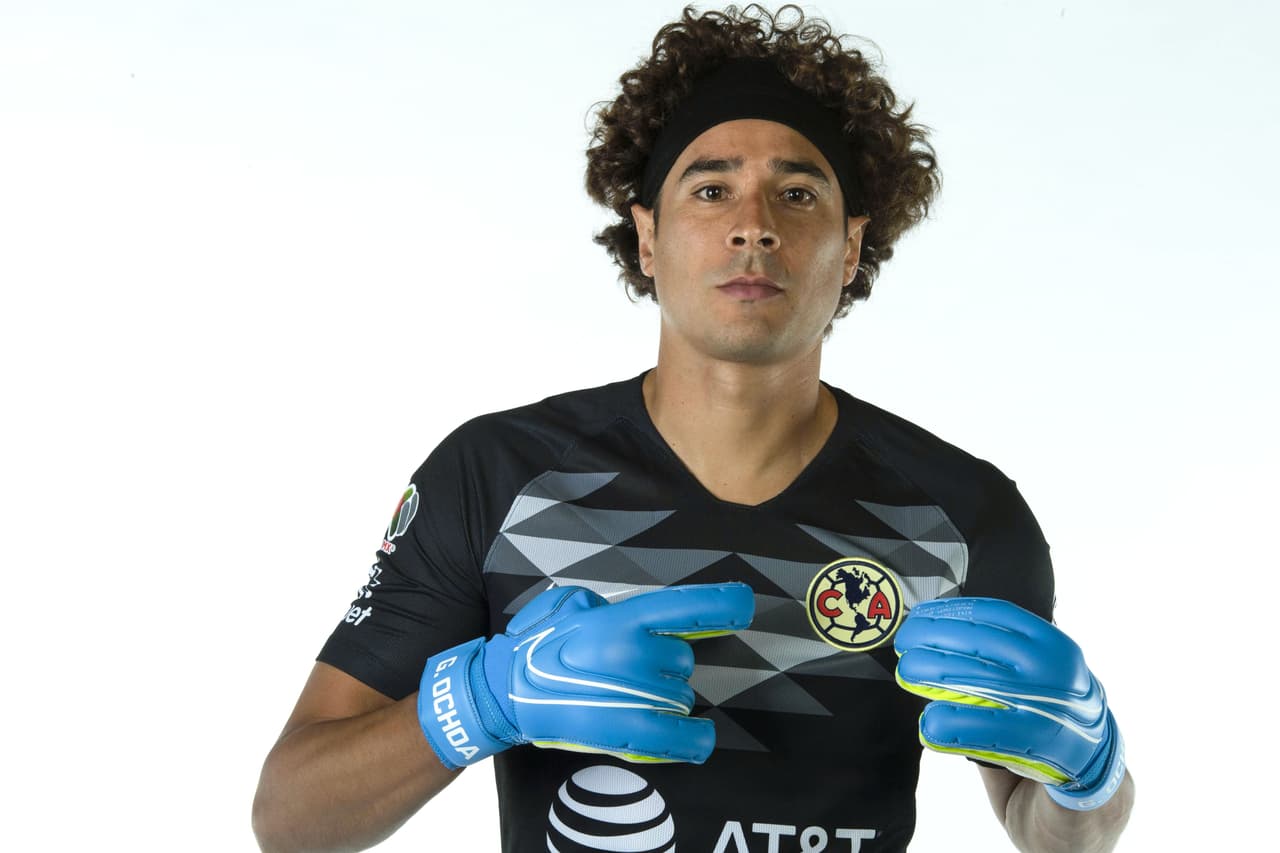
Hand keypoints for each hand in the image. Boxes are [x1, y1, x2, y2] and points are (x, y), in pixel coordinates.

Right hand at [418, 582, 754, 769]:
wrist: (505, 690)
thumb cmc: (539, 645)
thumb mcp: (574, 605)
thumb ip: (615, 607)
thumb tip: (651, 617)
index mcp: (620, 617)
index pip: (684, 606)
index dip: (721, 604)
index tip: (745, 604)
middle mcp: (632, 651)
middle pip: (683, 660)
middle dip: (665, 666)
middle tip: (629, 670)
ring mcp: (630, 692)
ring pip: (678, 695)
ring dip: (662, 697)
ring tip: (622, 696)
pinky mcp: (623, 731)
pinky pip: (677, 737)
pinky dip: (693, 741)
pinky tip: (700, 739)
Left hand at [894, 597, 1124, 810]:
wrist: (1094, 763)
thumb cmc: (1051, 706)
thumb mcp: (1042, 666)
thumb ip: (1004, 650)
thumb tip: (938, 629)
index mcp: (1051, 642)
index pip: (992, 614)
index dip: (948, 611)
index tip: (920, 614)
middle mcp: (1050, 667)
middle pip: (974, 642)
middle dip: (929, 638)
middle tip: (904, 644)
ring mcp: (1044, 703)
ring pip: (971, 679)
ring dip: (929, 673)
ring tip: (907, 673)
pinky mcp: (1035, 743)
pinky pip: (979, 728)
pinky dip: (947, 724)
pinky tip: (928, 724)